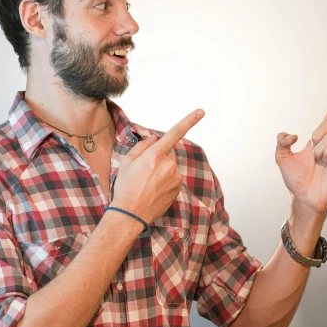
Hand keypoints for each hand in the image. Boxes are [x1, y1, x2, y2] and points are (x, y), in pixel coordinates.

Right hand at [111, 108, 204, 224]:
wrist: (130, 214)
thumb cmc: (125, 187)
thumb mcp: (127, 162)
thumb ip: (142, 146)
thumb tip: (154, 139)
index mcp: (155, 155)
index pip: (175, 133)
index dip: (189, 121)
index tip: (201, 112)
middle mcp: (169, 165)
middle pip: (168, 152)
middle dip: (159, 156)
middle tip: (143, 170)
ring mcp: (175, 177)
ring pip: (170, 166)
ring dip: (162, 169)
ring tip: (147, 183)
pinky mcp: (178, 188)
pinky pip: (173, 177)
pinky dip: (165, 180)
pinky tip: (153, 189)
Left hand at [275, 84, 326, 215]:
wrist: (303, 197)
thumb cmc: (295, 179)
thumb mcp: (281, 157)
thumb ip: (281, 141)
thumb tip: (292, 135)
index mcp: (318, 139)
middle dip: (317, 135)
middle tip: (312, 151)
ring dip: (319, 149)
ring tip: (317, 162)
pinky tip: (325, 163)